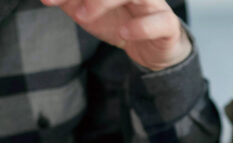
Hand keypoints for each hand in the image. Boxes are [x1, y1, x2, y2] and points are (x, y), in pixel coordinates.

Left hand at [41, 0, 191, 70]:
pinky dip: (141, 26)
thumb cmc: (120, 22)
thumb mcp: (86, 9)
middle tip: (64, 4)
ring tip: (83, 16)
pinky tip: (124, 33)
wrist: (151, 49)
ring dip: (105, 1)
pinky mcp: (167, 25)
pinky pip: (160, 21)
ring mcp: (154, 3)